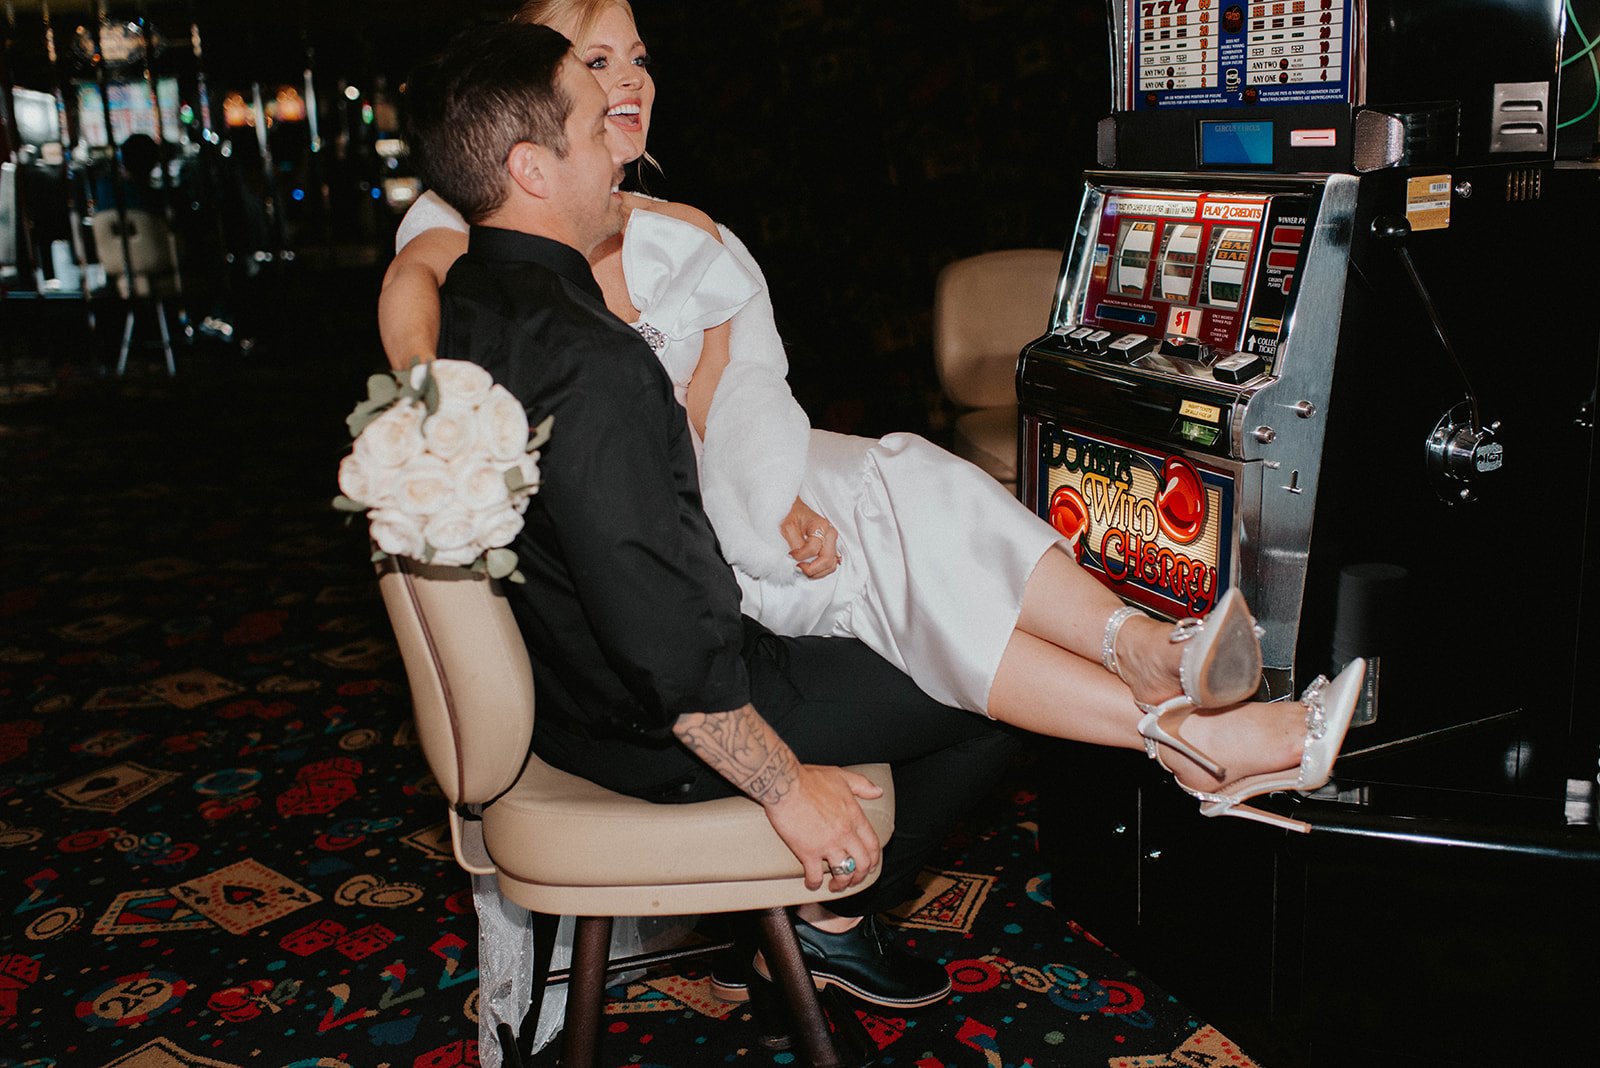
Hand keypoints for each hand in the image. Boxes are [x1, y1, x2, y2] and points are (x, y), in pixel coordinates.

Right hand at [763, 764, 883, 892]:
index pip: (873, 844)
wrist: (784, 783)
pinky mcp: (807, 852)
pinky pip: (815, 876)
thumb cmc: (809, 779)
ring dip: (841, 883)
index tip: (869, 866)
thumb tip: (878, 791)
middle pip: (862, 864)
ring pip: (843, 873)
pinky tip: (811, 883)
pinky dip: (814, 883)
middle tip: (853, 879)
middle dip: (860, 876)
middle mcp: (845, 833)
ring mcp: (827, 844)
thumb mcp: (841, 776)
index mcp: (854, 816)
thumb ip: (862, 785)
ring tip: (835, 885)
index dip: (873, 859)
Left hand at [779, 496, 842, 578]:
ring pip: (831, 565)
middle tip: (798, 568)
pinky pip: (830, 564)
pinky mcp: (830, 549)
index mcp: (821, 526)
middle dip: (811, 569)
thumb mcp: (788, 527)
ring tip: (803, 570)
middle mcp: (830, 534)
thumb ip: (794, 543)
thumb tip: (798, 560)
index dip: (800, 556)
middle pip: (827, 560)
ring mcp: (832, 542)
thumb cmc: (792, 515)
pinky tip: (809, 568)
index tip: (790, 555)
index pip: (813, 549)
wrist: (796, 510)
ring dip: (817, 572)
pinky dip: (821, 571)